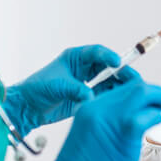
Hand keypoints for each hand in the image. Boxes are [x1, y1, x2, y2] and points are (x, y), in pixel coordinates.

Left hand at [3, 45, 137, 136]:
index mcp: (74, 58)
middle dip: (121, 72)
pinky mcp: (86, 97)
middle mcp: (82, 68)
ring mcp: (86, 83)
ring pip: (108, 81)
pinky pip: (103, 95)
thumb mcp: (57, 86)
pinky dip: (112, 98)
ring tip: (131, 92)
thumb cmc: (37, 89)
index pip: (96, 53)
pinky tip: (120, 102)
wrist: (27, 107)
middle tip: (133, 80)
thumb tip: (92, 96)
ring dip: (119, 86)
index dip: (108, 57)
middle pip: (107, 67)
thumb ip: (76, 90)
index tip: (117, 63)